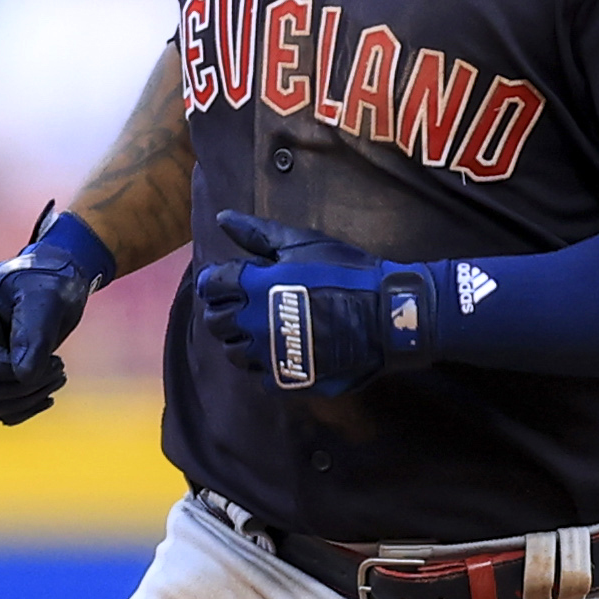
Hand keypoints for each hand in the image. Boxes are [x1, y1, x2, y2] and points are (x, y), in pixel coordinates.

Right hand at [0, 209, 114, 423]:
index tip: (53, 361)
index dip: (11, 371)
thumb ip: (34, 333)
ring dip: (25, 400)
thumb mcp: (46, 297)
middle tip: (59, 369)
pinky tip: (47, 395)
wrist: (55, 280)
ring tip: (57, 376)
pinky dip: (22, 408)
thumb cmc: (50, 279)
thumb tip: (23, 375)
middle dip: (23, 388)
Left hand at [192, 211, 441, 400]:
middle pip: (216, 323)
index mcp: (255, 286)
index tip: (228, 281)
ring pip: (235, 354)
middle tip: (245, 305)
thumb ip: (258, 233)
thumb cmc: (346, 272)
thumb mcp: (303, 243)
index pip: (211, 286)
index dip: (216, 282)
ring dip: (242, 341)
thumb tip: (222, 218)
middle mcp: (255, 323)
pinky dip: (266, 366)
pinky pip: (261, 378)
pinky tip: (283, 352)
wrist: (386, 315)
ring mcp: (271, 356)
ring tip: (263, 330)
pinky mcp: (289, 379)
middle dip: (224, 312)